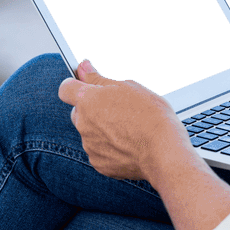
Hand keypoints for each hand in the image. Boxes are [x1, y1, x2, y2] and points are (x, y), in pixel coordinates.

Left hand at [58, 59, 189, 180]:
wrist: (164, 151)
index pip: (66, 88)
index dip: (75, 85)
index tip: (85, 85)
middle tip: (117, 109)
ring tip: (128, 129)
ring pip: (89, 133)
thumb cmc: (150, 116)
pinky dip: (109, 148)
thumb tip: (83, 67)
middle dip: (91, 110)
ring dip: (101, 129)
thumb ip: (99, 78)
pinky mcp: (98, 163)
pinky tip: (128, 144)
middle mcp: (83, 123)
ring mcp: (89, 145)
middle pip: (78, 112)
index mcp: (88, 100)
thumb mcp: (128, 87)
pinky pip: (98, 151)